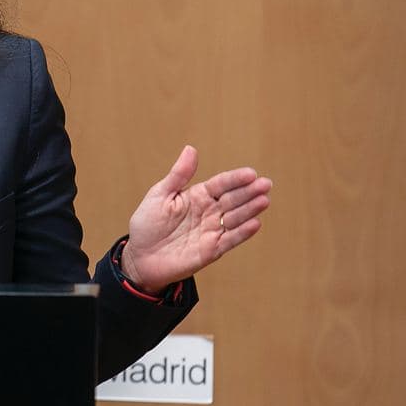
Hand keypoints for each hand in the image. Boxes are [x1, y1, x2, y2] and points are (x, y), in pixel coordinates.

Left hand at [121, 145, 271, 293]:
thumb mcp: (160, 195)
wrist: (140, 256)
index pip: (221, 184)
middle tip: (265, 184)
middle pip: (233, 199)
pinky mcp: (212, 250)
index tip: (251, 173)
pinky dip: (243, 233)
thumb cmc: (148, 224)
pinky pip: (230, 240)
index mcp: (198, 195)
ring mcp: (212, 230)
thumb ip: (178, 175)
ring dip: (250, 209)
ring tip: (263, 200)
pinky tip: (255, 223)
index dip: (236, 179)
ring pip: (236, 218)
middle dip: (249, 192)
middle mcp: (209, 211)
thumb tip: (191, 149)